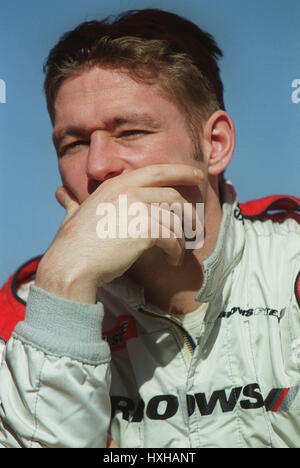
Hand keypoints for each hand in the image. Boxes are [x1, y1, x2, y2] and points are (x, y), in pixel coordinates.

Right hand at [35, 164, 202, 302]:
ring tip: (179, 252)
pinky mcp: (145, 229)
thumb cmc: (71, 243)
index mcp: (116, 184)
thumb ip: (73, 202)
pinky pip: (172, 238)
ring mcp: (137, 207)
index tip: (197, 175)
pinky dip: (176, 251)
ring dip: (182, 239)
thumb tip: (60, 194)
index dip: (181, 171)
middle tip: (193, 229)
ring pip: (175, 220)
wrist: (71, 263)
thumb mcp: (73, 214)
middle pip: (174, 196)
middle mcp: (129, 190)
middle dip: (188, 213)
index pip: (157, 170)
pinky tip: (172, 261)